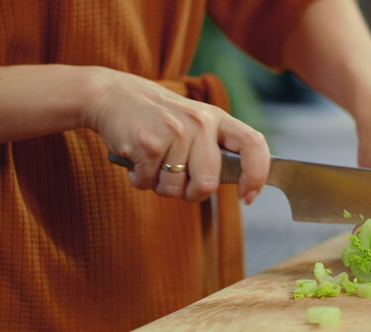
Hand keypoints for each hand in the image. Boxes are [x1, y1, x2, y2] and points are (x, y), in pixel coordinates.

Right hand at [81, 67, 269, 202]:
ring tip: (154, 163)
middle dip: (192, 194)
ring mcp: (175, 132)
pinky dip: (140, 180)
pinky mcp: (149, 144)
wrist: (113, 95)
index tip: (248, 197)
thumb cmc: (160, 118)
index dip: (256, 175)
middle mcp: (200, 123)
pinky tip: (137, 159)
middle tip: (179, 184)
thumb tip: (239, 183)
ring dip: (160, 186)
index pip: (253, 144)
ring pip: (175, 189)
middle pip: (208, 183)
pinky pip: (149, 183)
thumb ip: (215, 148)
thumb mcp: (195, 122)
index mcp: (217, 118)